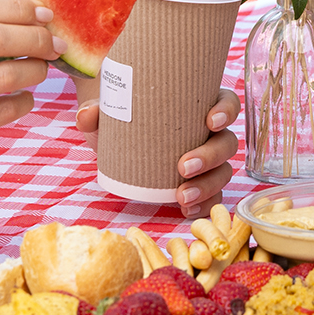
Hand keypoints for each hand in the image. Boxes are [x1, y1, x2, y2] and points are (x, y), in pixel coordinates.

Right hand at [0, 0, 61, 186]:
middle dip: (35, 38)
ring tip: (41, 71)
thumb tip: (22, 17)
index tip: (44, 13)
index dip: (18, 7)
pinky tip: (23, 100)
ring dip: (35, 71)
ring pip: (4, 76)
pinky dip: (22, 103)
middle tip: (54, 44)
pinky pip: (0, 112)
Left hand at [70, 74, 242, 215]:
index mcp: (198, 106)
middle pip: (226, 142)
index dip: (226, 111)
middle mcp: (209, 134)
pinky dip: (204, 205)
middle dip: (210, 156)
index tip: (210, 121)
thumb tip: (87, 115)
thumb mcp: (112, 110)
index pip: (226, 103)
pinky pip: (213, 197)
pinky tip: (187, 211)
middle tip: (183, 167)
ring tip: (181, 197)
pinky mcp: (200, 185)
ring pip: (223, 172)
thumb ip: (98, 109)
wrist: (118, 143)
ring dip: (207, 186)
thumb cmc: (125, 116)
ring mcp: (208, 162)